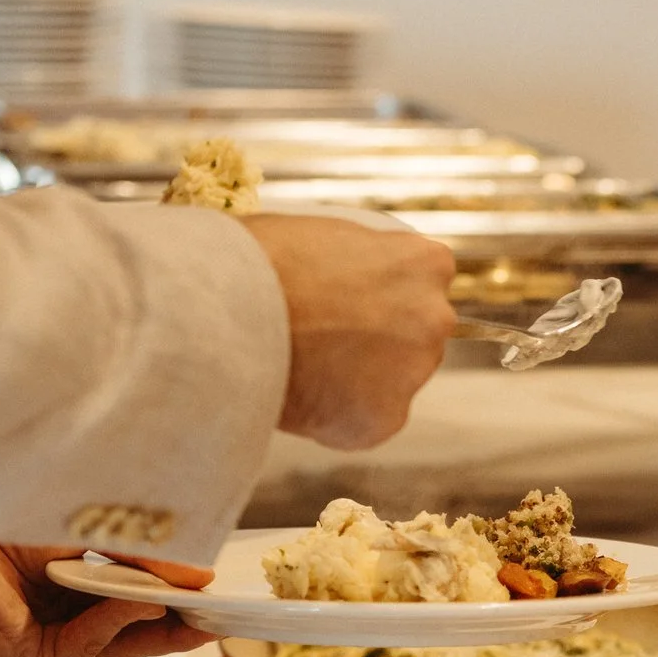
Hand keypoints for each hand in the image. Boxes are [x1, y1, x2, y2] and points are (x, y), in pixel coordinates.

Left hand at [0, 539, 215, 656]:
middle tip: (221, 608)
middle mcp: (63, 636)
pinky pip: (91, 646)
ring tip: (196, 600)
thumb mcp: (81, 537)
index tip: (213, 588)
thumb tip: (197, 573)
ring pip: (121, 644)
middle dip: (180, 620)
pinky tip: (142, 602)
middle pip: (137, 635)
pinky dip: (117, 621)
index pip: (135, 608)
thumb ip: (135, 556)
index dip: (174, 599)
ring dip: (158, 620)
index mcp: (71, 602)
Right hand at [240, 214, 456, 449]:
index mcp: (425, 263)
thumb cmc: (259, 258)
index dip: (384, 294)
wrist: (223, 309)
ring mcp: (413, 373)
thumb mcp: (321, 232)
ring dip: (359, 381)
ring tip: (303, 367)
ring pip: (391, 383)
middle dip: (379, 341)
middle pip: (416, 336)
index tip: (351, 301)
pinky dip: (337, 418)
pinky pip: (365, 423)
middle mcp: (433, 318)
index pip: (423, 283)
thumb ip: (355, 258)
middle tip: (324, 338)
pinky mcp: (384, 420)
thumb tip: (349, 274)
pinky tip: (301, 398)